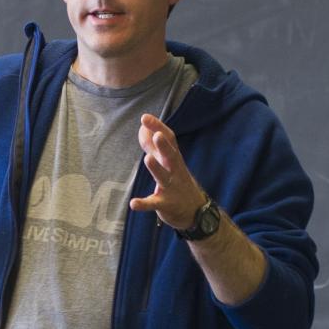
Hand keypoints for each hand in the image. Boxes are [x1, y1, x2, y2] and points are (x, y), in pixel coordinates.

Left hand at [130, 113, 208, 230]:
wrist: (195, 211)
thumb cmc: (176, 180)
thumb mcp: (167, 161)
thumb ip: (153, 145)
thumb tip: (143, 127)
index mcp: (174, 158)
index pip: (169, 139)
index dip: (158, 127)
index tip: (145, 117)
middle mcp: (174, 170)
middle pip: (171, 155)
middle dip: (164, 145)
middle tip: (157, 135)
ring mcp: (171, 187)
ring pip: (163, 177)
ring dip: (156, 168)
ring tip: (148, 159)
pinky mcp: (166, 204)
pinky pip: (154, 203)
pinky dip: (144, 203)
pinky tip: (133, 203)